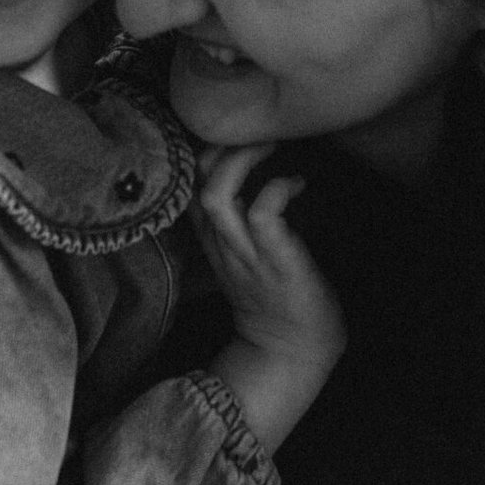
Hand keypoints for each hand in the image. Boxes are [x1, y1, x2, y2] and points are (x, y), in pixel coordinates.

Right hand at [195, 144, 345, 454]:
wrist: (292, 351)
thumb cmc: (278, 296)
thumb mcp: (247, 254)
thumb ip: (241, 218)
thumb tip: (260, 172)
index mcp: (213, 237)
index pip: (188, 182)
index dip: (203, 149)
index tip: (235, 134)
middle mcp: (221, 242)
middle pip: (194, 181)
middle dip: (220, 145)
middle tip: (256, 133)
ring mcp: (245, 252)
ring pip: (217, 195)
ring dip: (242, 160)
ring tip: (271, 145)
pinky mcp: (275, 260)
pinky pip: (263, 214)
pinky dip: (278, 188)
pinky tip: (297, 184)